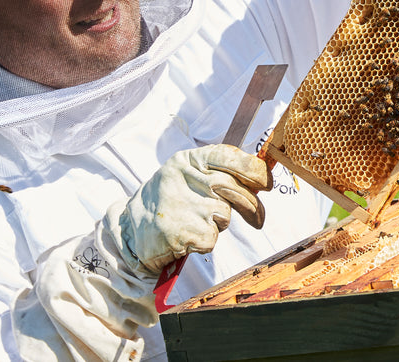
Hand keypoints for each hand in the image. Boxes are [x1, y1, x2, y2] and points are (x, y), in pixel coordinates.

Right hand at [114, 144, 271, 274]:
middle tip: (257, 217)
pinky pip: (212, 238)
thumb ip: (223, 173)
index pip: (229, 157)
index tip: (266, 183)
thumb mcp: (191, 175)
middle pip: (234, 188)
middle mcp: (183, 178)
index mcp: (188, 160)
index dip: (254, 170)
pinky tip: (189, 236)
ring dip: (220, 223)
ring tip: (199, 221)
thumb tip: (262, 181)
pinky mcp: (179, 233)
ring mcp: (180, 205)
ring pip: (225, 215)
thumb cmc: (172, 199)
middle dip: (251, 205)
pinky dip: (206, 241)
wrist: (131, 230)